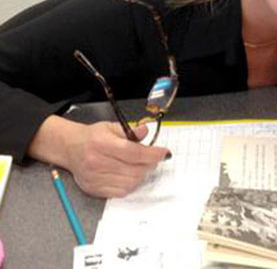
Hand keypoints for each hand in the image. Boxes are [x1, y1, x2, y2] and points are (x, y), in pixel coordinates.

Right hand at [29, 115, 169, 197]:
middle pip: (134, 169)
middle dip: (150, 164)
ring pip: (130, 182)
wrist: (70, 148)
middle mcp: (96, 162)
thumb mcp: (111, 126)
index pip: (133, 153)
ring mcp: (94, 178)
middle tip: (153, 158)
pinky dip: (131, 184)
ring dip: (142, 174)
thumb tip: (145, 131)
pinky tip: (130, 174)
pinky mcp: (94, 189)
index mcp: (101, 143)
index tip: (164, 153)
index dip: (153, 154)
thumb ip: (130, 130)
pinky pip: (121, 191)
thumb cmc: (92, 137)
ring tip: (141, 165)